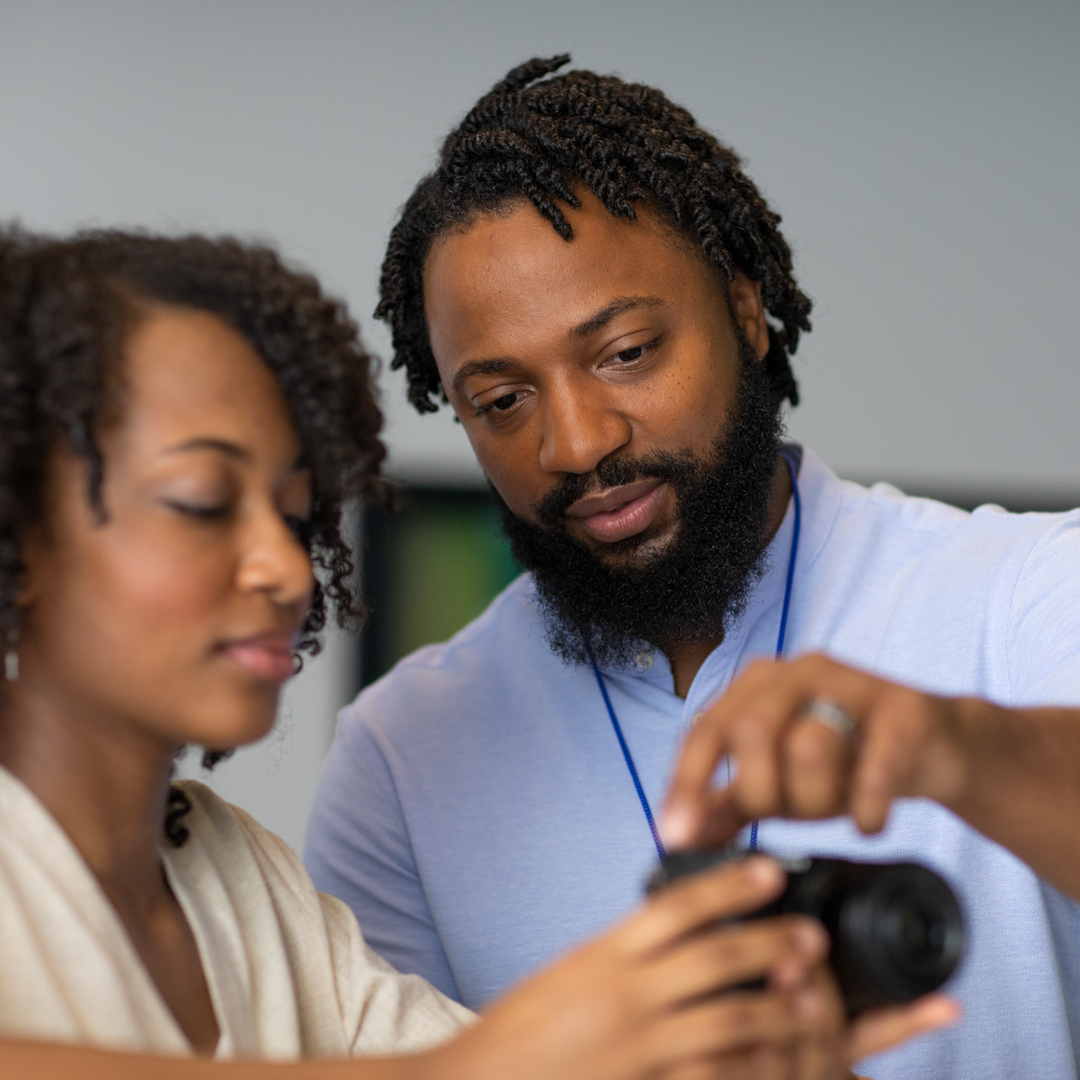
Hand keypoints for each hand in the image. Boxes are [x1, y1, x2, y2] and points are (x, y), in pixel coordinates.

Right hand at [430, 855, 955, 1079]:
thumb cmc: (522, 1031)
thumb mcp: (571, 974)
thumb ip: (624, 958)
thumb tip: (681, 937)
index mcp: (604, 955)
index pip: (677, 906)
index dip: (727, 885)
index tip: (767, 871)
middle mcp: (623, 995)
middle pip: (716, 960)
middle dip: (771, 944)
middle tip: (813, 935)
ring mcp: (636, 1050)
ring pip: (727, 1026)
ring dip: (776, 1014)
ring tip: (812, 1005)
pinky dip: (746, 1074)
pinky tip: (774, 1069)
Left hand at [661, 653, 971, 849]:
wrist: (937, 747)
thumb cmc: (846, 760)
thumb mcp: (778, 783)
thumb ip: (726, 804)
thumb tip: (677, 834)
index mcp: (757, 684)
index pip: (705, 730)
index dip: (685, 783)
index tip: (674, 836)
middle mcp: (798, 671)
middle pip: (752, 731)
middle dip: (763, 791)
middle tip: (788, 816)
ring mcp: (852, 683)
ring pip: (810, 746)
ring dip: (818, 799)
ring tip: (836, 808)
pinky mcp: (903, 710)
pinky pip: (873, 769)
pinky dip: (867, 808)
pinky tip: (869, 822)